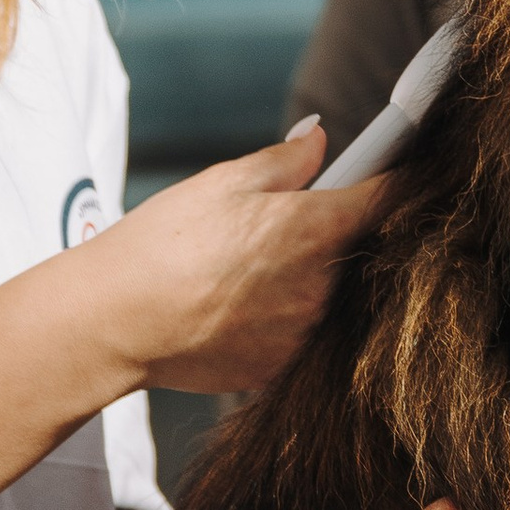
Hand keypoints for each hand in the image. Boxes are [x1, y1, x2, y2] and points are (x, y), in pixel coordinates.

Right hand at [81, 119, 382, 396]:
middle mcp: (323, 286)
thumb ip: (284, 161)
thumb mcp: (222, 183)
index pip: (387, 198)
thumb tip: (319, 140)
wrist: (115, 322)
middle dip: (333, 236)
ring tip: (246, 273)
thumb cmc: (163, 243)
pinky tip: (237, 309)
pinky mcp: (282, 369)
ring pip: (328, 296)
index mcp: (316, 229)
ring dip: (307, 281)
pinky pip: (298, 336)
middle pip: (358, 252)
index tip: (392, 172)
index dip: (394, 180)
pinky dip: (280, 320)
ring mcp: (306, 334)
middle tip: (280, 227)